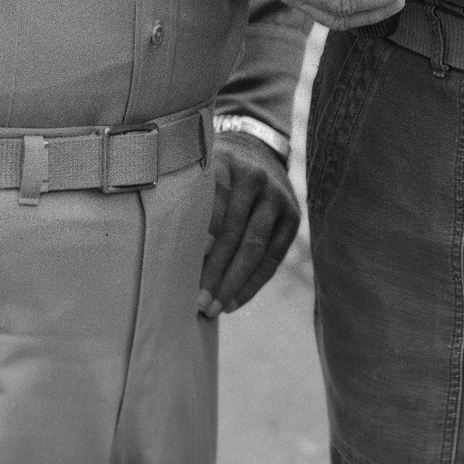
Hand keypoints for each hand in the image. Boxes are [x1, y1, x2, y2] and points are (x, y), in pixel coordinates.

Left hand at [199, 130, 299, 317]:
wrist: (258, 153)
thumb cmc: (212, 175)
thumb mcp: (198, 172)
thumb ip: (186, 200)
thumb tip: (171, 256)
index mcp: (227, 163)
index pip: (214, 205)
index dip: (202, 237)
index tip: (184, 266)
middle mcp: (256, 178)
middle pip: (235, 232)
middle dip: (216, 271)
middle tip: (198, 302)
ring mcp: (278, 198)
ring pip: (255, 248)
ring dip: (234, 283)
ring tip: (214, 309)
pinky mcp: (292, 218)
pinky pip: (273, 258)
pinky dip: (252, 284)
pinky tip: (233, 302)